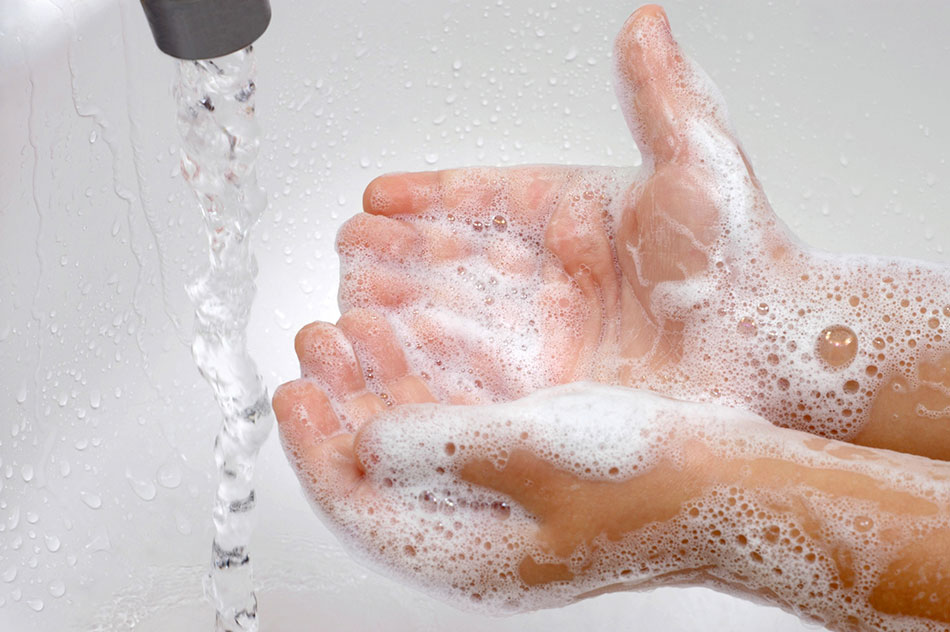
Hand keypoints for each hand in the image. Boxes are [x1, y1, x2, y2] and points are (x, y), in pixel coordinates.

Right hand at [335, 5, 949, 456]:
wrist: (777, 357)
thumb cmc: (745, 262)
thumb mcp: (696, 168)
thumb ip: (659, 97)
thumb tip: (643, 22)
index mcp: (574, 216)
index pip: (484, 201)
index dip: (429, 199)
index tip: (379, 195)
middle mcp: (552, 276)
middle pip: (457, 260)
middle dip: (397, 254)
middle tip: (349, 247)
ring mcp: (545, 336)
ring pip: (454, 316)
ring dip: (398, 307)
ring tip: (350, 300)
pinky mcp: (545, 392)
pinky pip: (471, 376)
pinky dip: (426, 367)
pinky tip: (390, 357)